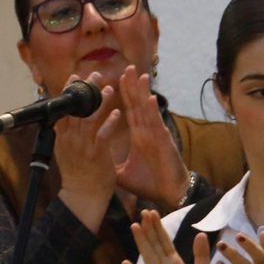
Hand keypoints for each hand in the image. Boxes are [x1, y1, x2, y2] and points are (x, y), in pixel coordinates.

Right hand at [55, 71, 123, 230]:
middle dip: (86, 91)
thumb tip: (60, 120)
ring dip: (100, 102)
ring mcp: (83, 147)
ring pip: (90, 119)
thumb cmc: (78, 174)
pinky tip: (116, 112)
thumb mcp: (65, 152)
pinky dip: (109, 122)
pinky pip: (103, 135)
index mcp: (63, 137)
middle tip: (94, 75)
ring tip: (109, 88)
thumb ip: (63, 135)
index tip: (75, 77)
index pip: (64, 109)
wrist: (82, 197)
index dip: (69, 92)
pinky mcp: (97, 155)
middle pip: (77, 109)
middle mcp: (70, 140)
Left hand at [112, 66, 191, 207]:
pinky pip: (157, 124)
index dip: (125, 95)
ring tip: (140, 75)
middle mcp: (148, 131)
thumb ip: (111, 164)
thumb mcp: (123, 174)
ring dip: (144, 93)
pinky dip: (154, 111)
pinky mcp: (164, 143)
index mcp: (140, 136)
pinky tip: (151, 98)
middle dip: (133, 87)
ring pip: (148, 110)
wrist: (168, 195)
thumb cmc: (150, 183)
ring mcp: (156, 135)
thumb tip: (95, 162)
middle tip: (128, 68)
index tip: (116, 79)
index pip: (130, 111)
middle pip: (139, 105)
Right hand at [122, 209, 214, 263]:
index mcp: (176, 263)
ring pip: (148, 258)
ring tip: (135, 226)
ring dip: (142, 243)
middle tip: (143, 211)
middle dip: (149, 229)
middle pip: (154, 245)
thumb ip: (200, 254)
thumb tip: (200, 233)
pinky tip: (126, 263)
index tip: (152, 212)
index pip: (165, 242)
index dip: (158, 228)